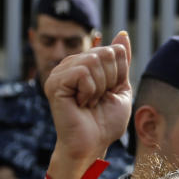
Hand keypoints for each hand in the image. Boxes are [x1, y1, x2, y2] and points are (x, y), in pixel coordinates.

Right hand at [46, 31, 132, 169]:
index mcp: (84, 64)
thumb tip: (123, 34)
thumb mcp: (120, 87)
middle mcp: (70, 64)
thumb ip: (121, 62)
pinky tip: (80, 103)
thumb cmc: (105, 122)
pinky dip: (89, 91)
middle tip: (97, 100)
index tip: (107, 94)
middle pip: (105, 54)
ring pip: (94, 60)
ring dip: (99, 87)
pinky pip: (83, 73)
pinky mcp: (55, 82)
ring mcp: (60, 72)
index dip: (118, 75)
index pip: (114, 51)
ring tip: (88, 102)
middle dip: (109, 81)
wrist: (92, 145)